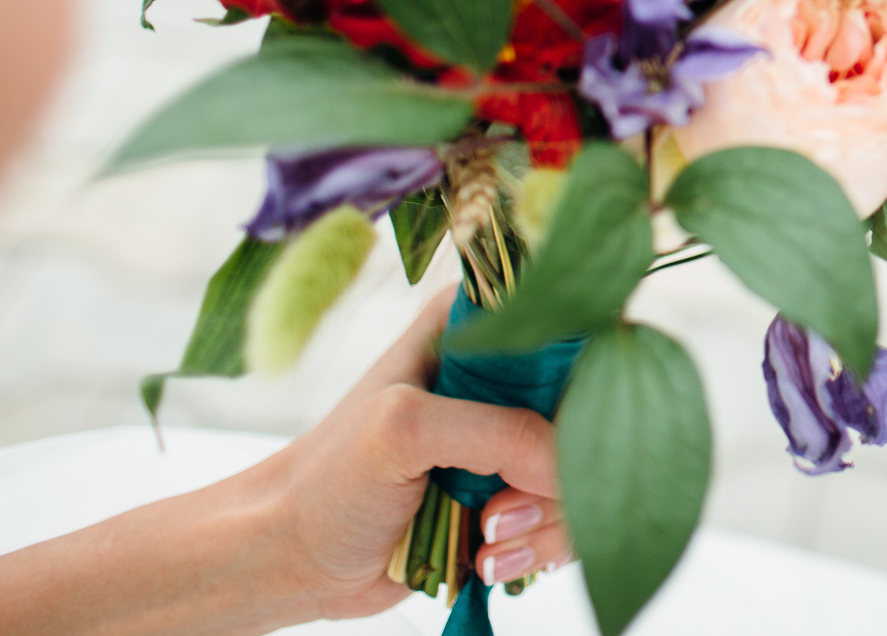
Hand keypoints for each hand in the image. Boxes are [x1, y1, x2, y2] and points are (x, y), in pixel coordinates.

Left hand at [221, 287, 572, 621]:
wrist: (292, 557)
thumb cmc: (327, 479)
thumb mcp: (405, 429)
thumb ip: (499, 434)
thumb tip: (574, 468)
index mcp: (478, 329)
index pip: (574, 328)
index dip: (590, 380)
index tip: (563, 432)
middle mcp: (505, 377)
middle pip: (594, 409)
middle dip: (564, 471)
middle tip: (503, 509)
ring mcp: (511, 439)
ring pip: (586, 472)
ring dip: (547, 520)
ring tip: (488, 539)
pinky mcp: (515, 494)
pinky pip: (569, 517)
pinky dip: (540, 547)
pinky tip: (490, 558)